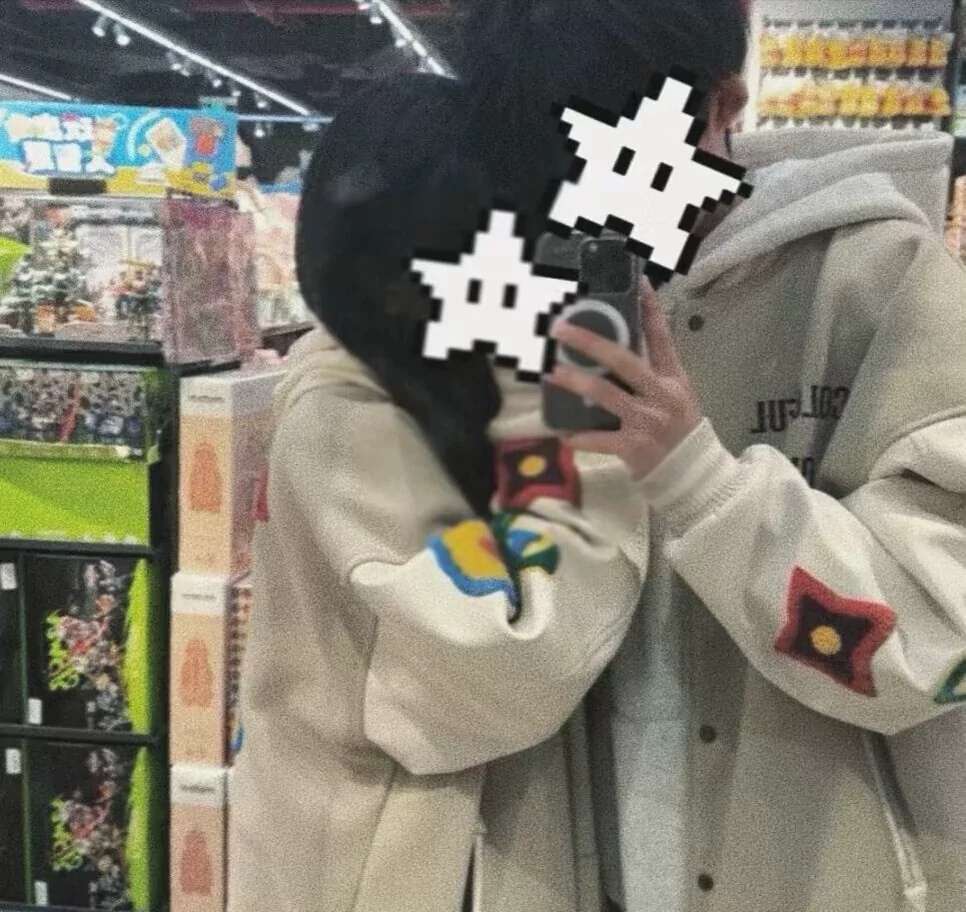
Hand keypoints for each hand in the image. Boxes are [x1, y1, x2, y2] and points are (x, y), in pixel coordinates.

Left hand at [546, 281, 703, 480]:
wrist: (694, 476)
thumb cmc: (680, 434)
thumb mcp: (677, 398)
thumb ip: (653, 376)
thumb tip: (618, 351)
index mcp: (674, 379)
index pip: (662, 336)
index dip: (650, 308)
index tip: (638, 282)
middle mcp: (661, 395)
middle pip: (623, 360)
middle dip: (590, 342)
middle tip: (562, 329)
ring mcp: (647, 420)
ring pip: (605, 394)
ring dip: (575, 382)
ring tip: (553, 373)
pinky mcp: (634, 447)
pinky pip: (599, 439)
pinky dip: (580, 437)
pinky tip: (563, 434)